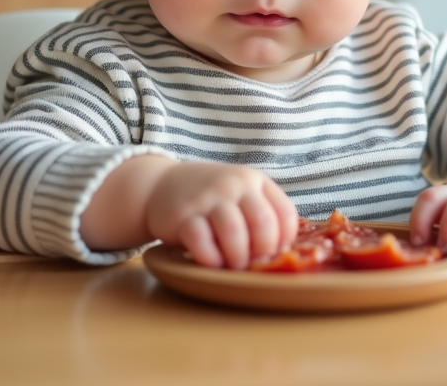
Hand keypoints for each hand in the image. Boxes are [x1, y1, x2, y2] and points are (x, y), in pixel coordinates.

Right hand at [145, 162, 298, 269]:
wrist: (161, 184)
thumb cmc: (210, 198)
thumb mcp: (239, 194)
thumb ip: (259, 213)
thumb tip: (282, 255)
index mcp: (254, 181)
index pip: (285, 214)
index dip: (283, 241)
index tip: (272, 253)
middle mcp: (234, 184)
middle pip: (263, 223)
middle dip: (262, 252)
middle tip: (251, 262)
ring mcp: (207, 198)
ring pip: (233, 231)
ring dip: (237, 257)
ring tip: (232, 264)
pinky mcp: (182, 215)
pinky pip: (201, 240)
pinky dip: (210, 258)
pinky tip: (210, 260)